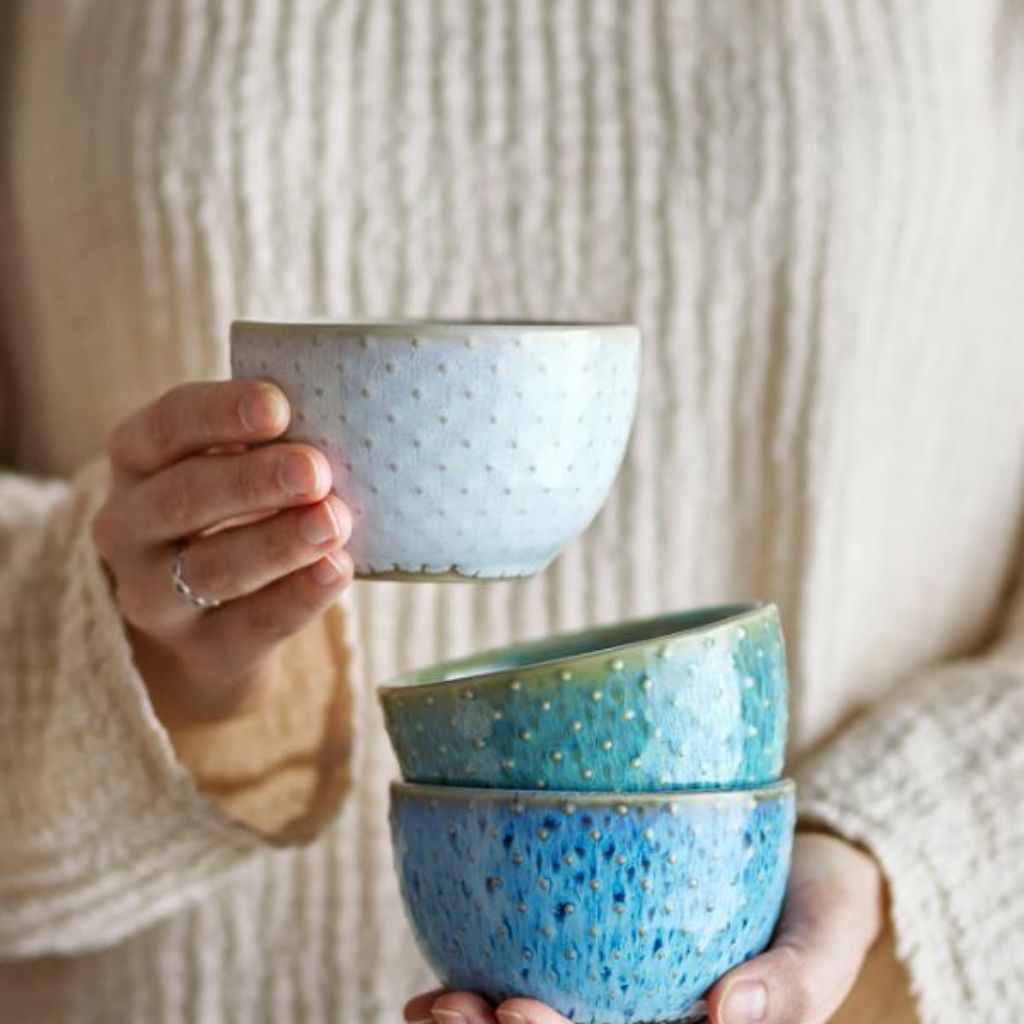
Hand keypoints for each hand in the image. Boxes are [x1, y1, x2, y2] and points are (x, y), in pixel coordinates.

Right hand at [92, 379, 353, 723]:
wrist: (211, 619)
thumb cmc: (236, 510)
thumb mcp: (234, 463)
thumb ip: (273, 443)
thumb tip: (341, 420)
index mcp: (138, 459)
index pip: (168, 425)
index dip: (220, 413)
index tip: (277, 406)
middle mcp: (128, 526)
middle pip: (183, 498)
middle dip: (252, 481)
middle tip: (314, 470)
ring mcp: (154, 594)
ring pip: (212, 568)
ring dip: (277, 543)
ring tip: (332, 521)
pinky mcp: (200, 647)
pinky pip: (250, 624)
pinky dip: (298, 597)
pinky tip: (336, 569)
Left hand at [403, 832, 883, 1023]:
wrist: (809, 866)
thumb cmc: (822, 902)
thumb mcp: (827, 937)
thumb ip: (798, 980)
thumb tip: (731, 1012)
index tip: (518, 1013)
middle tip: (451, 1008)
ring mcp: (624, 1008)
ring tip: (430, 1006)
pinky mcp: (602, 970)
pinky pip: (543, 990)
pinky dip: (484, 997)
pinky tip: (434, 995)